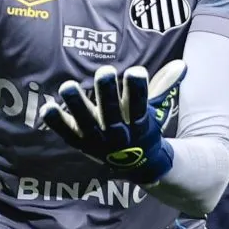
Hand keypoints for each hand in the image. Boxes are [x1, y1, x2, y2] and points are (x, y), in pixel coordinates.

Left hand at [39, 61, 186, 185]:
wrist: (135, 163)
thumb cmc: (142, 125)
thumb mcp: (154, 108)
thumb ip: (164, 85)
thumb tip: (182, 65)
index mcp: (138, 124)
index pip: (139, 106)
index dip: (137, 90)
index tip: (136, 71)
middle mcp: (118, 134)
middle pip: (111, 113)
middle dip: (107, 92)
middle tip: (105, 70)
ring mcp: (97, 139)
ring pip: (86, 122)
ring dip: (77, 104)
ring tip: (67, 85)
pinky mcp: (79, 141)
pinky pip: (66, 133)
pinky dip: (57, 122)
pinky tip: (47, 108)